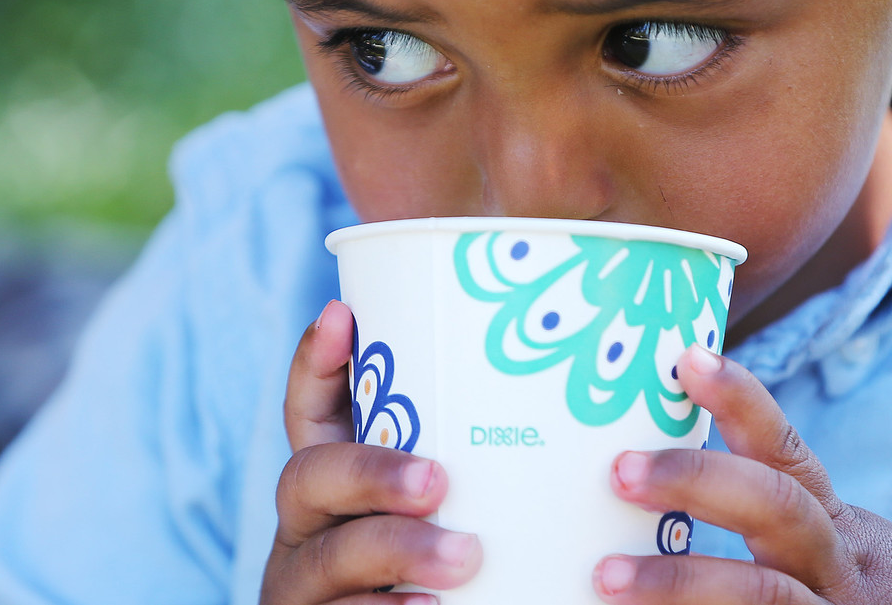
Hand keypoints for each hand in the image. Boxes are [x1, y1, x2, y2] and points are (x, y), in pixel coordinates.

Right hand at [260, 300, 481, 604]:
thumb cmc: (457, 570)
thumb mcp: (454, 503)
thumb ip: (477, 456)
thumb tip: (583, 387)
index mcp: (335, 483)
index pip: (309, 412)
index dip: (316, 364)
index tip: (345, 315)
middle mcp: (310, 528)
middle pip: (311, 477)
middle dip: (372, 469)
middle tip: (441, 480)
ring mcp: (308, 589)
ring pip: (329, 558)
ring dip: (396, 550)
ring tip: (465, 559)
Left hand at [594, 343, 891, 604]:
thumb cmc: (851, 597)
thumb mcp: (820, 548)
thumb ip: (753, 512)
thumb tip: (632, 463)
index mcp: (827, 526)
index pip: (784, 451)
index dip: (741, 400)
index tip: (688, 359)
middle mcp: (832, 566)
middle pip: (775, 508)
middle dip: (697, 482)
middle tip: (621, 470)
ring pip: (763, 593)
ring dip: (681, 580)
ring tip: (606, 575)